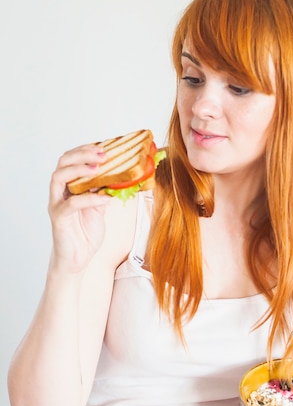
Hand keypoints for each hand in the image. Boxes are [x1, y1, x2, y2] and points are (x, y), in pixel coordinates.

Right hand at [48, 144, 110, 272]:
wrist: (78, 259)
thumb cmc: (86, 233)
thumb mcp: (100, 207)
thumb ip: (105, 191)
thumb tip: (123, 176)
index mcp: (69, 186)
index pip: (72, 159)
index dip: (86, 150)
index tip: (105, 146)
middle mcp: (59, 191)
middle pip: (63, 162)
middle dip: (83, 154)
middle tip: (103, 155)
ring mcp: (56, 203)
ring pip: (59, 177)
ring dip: (79, 170)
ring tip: (98, 168)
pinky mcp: (58, 218)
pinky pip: (71, 204)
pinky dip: (89, 199)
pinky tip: (104, 198)